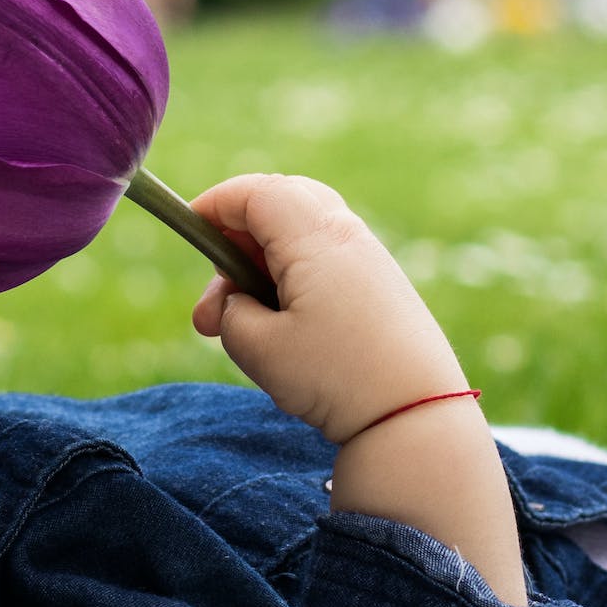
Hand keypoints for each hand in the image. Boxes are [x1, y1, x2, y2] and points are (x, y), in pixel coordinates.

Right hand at [186, 176, 464, 443]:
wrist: (416, 414)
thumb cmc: (335, 378)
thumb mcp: (258, 349)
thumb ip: (230, 313)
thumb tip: (235, 302)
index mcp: (315, 239)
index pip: (258, 192)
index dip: (216, 203)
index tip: (190, 228)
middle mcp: (347, 235)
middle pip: (283, 200)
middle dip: (239, 233)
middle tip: (221, 287)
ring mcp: (370, 258)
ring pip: (303, 232)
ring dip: (264, 264)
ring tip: (243, 325)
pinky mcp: (382, 285)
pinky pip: (327, 258)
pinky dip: (295, 277)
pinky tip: (286, 327)